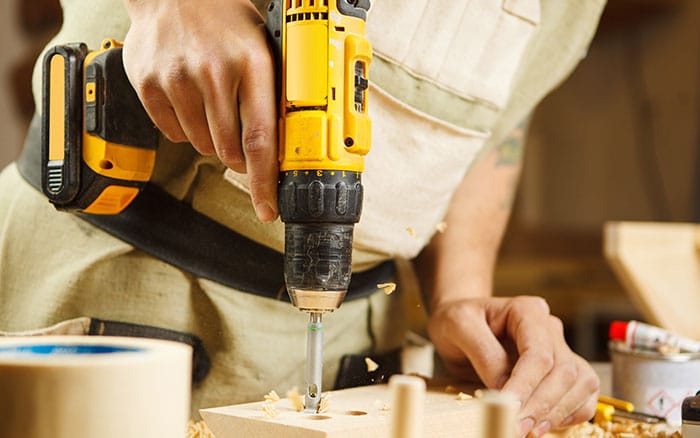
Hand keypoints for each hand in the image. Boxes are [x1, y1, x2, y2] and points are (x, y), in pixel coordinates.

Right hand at [121, 0, 277, 221]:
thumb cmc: (225, 22)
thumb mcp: (262, 49)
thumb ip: (272, 95)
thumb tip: (285, 148)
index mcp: (252, 66)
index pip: (261, 140)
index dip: (264, 182)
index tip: (268, 208)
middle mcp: (214, 74)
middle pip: (228, 150)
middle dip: (237, 156)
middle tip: (238, 136)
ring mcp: (178, 80)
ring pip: (200, 145)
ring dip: (210, 139)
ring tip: (212, 104)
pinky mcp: (150, 85)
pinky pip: (172, 134)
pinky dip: (184, 127)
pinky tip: (189, 99)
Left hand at [427, 296, 598, 436]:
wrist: (460, 325)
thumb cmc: (458, 321)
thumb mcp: (458, 326)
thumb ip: (482, 352)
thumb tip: (504, 386)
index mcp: (527, 310)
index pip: (538, 353)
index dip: (526, 385)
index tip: (508, 408)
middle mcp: (550, 328)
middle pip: (564, 371)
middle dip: (541, 405)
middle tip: (515, 428)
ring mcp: (560, 349)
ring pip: (581, 383)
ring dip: (558, 412)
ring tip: (529, 430)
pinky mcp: (563, 370)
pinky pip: (584, 395)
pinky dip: (570, 414)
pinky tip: (544, 424)